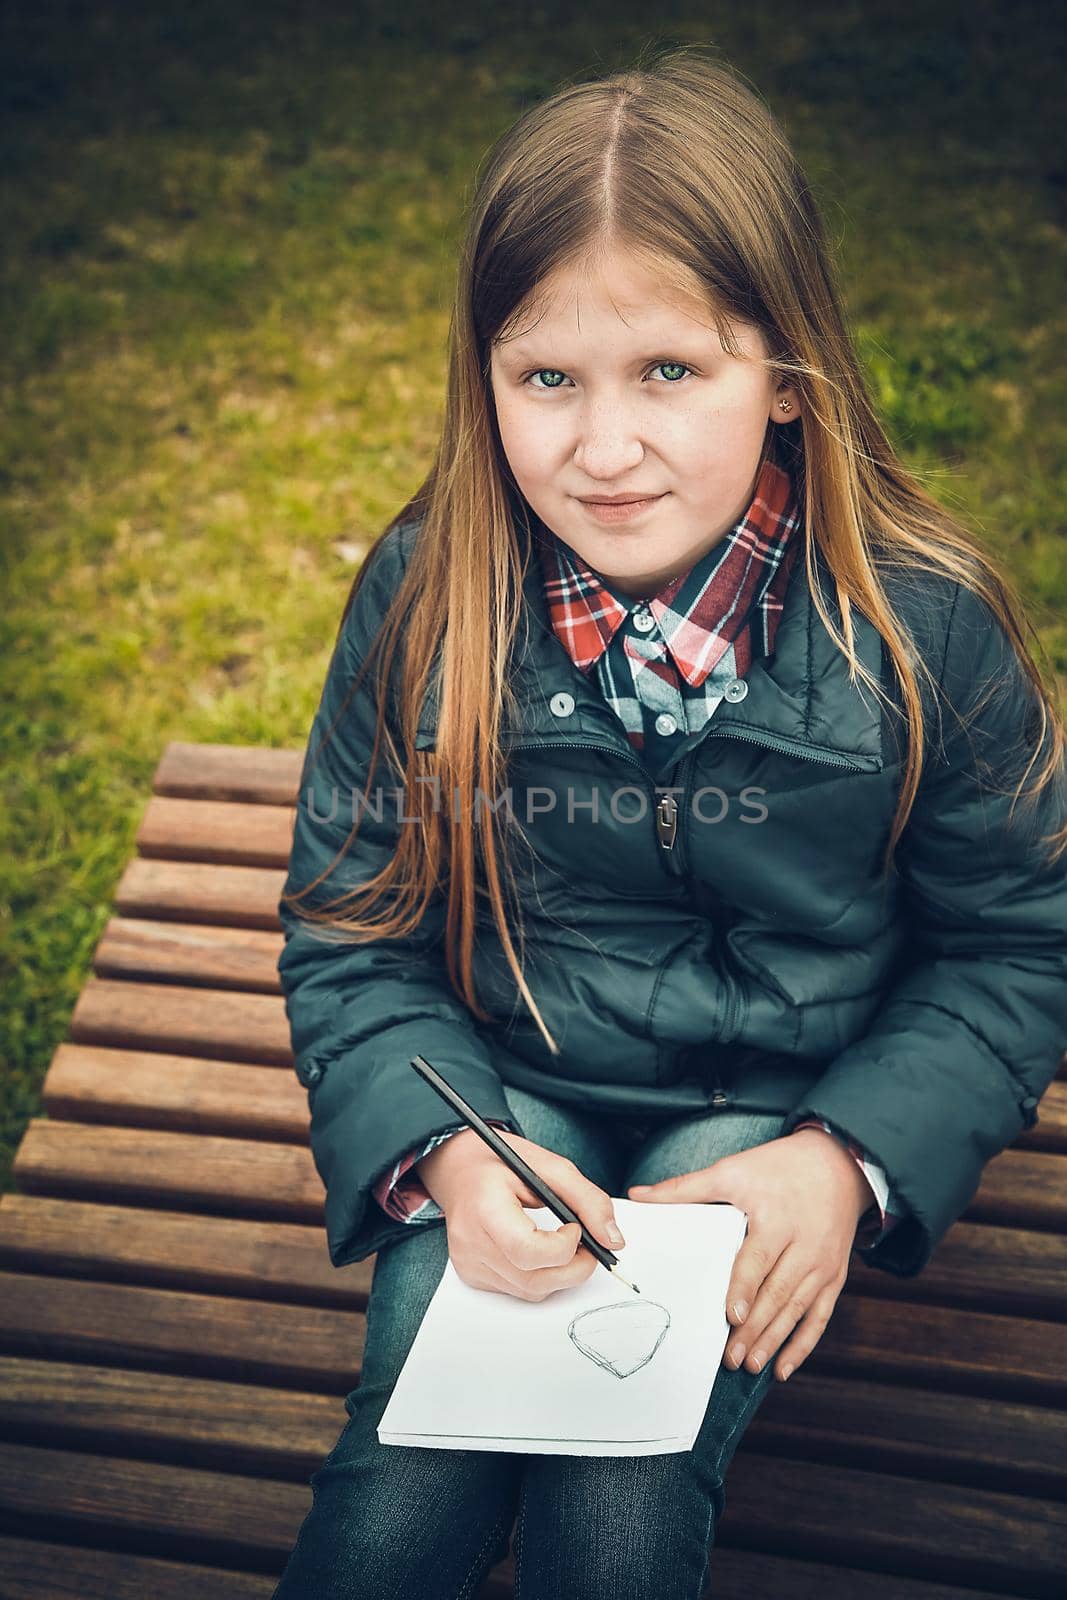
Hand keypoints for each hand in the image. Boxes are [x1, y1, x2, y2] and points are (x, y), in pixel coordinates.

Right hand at [417, 1128, 624, 1301]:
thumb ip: (586, 1200)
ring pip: (531, 1290)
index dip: (563, 1247)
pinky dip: (538, 1275)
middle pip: (533, 1279)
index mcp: (485, 1208)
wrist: (456, 1168)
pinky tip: (538, 1249)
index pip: (527, 1250)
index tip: (574, 1227)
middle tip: (587, 1244)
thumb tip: (613, 1240)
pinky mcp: (471, 1275)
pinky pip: (517, 1290)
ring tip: (563, 1242)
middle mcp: (470, 1242)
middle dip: (574, 1268)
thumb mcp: (548, 1166)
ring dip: (559, 1273)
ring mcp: (468, 1263)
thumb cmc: (499, 1162)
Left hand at [628, 1127, 870, 1381]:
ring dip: (774, 1341)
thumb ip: (686, 1187)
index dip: (746, 1288)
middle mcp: (805, 1246)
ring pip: (797, 1309)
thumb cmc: (779, 1167)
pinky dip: (803, 1345)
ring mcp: (823, 1264)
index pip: (759, 1259)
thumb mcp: (733, 1170)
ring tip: (752, 1367)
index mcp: (778, 1220)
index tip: (732, 1316)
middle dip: (755, 1329)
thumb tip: (637, 1195)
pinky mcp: (834, 1276)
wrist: (838, 1164)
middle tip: (732, 1359)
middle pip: (778, 1292)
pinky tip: (783, 1369)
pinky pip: (820, 1316)